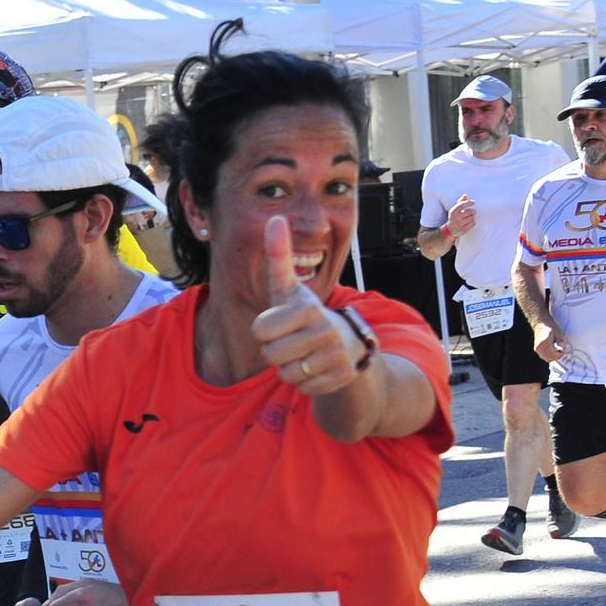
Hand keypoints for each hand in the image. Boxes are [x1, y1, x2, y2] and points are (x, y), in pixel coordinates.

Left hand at [251, 217, 364, 395]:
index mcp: (308, 309)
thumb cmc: (305, 315)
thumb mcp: (290, 289)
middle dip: (275, 351)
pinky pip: (302, 387)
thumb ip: (280, 257)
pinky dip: (304, 381)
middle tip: (292, 340)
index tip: (281, 322)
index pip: (259, 331)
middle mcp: (325, 331)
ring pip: (285, 374)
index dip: (264, 330)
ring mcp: (335, 356)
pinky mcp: (340, 377)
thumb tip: (274, 218)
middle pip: (270, 355)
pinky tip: (316, 367)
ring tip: (303, 353)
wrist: (346, 345)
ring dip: (289, 368)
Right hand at [445, 195, 475, 238]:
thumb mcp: (455, 210)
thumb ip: (460, 202)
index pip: (462, 204)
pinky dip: (472, 223)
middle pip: (470, 211)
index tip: (473, 202)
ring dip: (472, 217)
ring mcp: (459, 224)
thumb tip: (465, 195)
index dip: (469, 202)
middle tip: (472, 212)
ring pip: (472, 218)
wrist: (449, 230)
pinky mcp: (463, 229)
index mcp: (453, 211)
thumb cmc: (454, 217)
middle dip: (472, 211)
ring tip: (468, 219)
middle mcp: (456, 217)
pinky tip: (468, 223)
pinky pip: (473, 223)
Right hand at [531, 321, 563, 363]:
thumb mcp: (558, 332)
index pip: (553, 354)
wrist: (541, 324)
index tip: (564, 350)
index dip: (560, 354)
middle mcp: (539, 347)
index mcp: (544, 343)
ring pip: (547, 358)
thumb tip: (562, 348)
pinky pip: (544, 357)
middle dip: (557, 356)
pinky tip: (553, 351)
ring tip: (558, 350)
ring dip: (554, 357)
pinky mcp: (537, 350)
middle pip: (550, 357)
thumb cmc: (551, 327)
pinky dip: (550, 356)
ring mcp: (537, 349)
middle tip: (562, 351)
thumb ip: (560, 341)